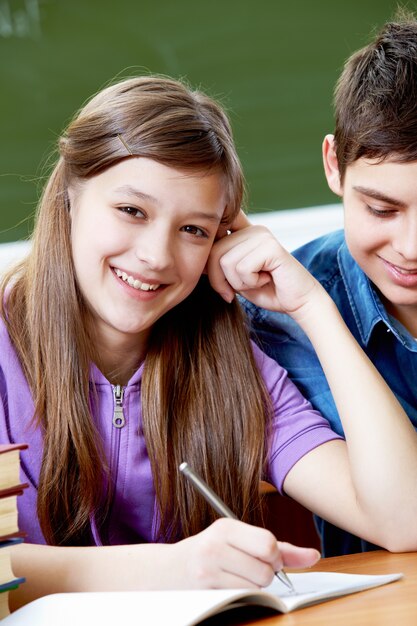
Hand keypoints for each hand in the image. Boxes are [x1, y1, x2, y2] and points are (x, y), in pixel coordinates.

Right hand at [174, 518, 319, 588]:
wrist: (168, 570)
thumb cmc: (212, 552)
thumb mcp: (239, 540)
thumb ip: (279, 548)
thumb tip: (313, 555)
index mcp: (225, 527)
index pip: (268, 543)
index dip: (275, 556)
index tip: (267, 558)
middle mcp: (215, 546)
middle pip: (266, 569)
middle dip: (266, 573)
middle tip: (249, 568)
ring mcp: (208, 571)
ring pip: (257, 587)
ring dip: (254, 586)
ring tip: (236, 577)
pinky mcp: (206, 592)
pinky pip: (243, 598)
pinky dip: (243, 596)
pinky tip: (228, 587)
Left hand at [208, 221, 321, 319]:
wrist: (298, 302)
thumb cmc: (267, 290)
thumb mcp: (234, 278)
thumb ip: (217, 265)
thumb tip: (196, 261)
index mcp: (242, 232)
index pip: (212, 236)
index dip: (208, 258)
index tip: (219, 279)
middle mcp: (252, 228)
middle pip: (213, 252)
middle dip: (220, 280)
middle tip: (238, 289)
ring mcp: (262, 235)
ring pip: (226, 262)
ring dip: (238, 282)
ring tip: (257, 281)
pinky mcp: (270, 247)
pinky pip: (243, 268)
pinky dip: (251, 282)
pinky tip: (267, 279)